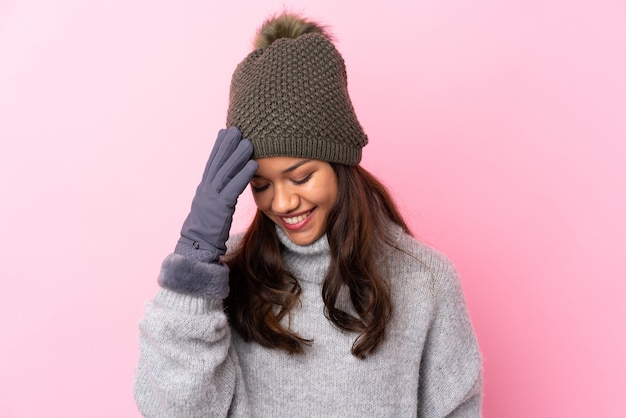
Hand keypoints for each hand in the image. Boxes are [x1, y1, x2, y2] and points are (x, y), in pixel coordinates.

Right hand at [177, 127, 257, 260]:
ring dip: (238, 155)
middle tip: (237, 129)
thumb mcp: (210, 209)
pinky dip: (244, 174)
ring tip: (249, 142)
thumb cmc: (206, 231)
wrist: (196, 246)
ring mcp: (212, 197)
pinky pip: (234, 187)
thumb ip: (217, 196)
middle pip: (218, 162)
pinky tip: (253, 164)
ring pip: (226, 171)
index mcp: (204, 189)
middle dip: (227, 145)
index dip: (219, 147)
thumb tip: (224, 189)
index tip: (225, 133)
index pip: (212, 164)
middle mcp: (206, 189)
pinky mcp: (221, 207)